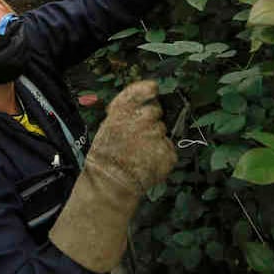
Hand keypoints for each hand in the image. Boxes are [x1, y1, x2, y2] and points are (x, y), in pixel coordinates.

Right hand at [48, 80, 175, 272]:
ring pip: (161, 132)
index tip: (152, 89)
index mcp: (124, 111)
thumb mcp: (108, 126)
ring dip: (154, 140)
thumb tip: (142, 102)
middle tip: (137, 137)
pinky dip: (161, 155)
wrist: (110, 184)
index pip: (144, 90)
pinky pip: (168, 149)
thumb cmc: (105, 156)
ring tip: (138, 154)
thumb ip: (124, 112)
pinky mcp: (168, 153)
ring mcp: (158, 137)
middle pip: (155, 111)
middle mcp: (144, 119)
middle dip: (149, 121)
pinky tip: (147, 163)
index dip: (149, 89)